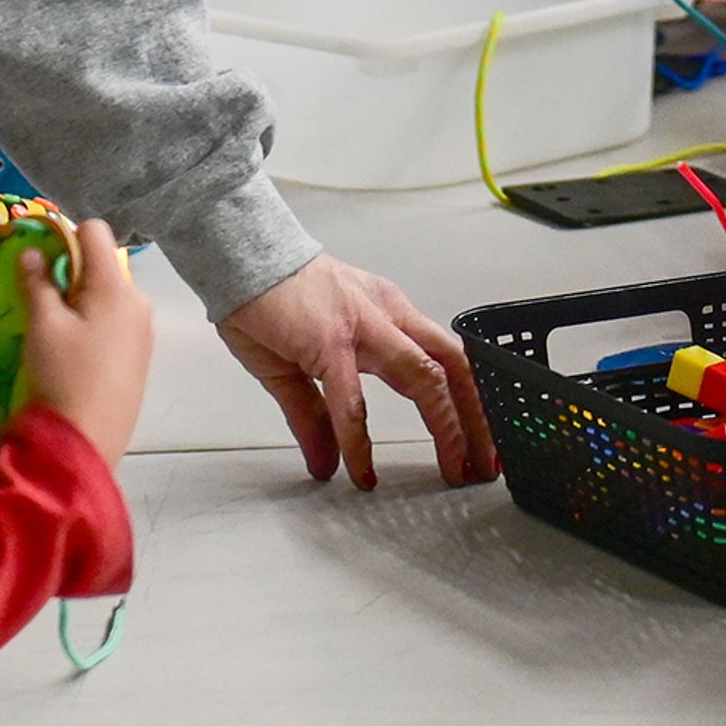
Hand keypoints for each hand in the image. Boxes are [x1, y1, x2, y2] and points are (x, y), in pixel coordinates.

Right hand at [16, 217, 154, 465]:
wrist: (88, 441)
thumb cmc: (64, 375)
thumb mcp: (43, 326)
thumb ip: (37, 283)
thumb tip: (32, 251)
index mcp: (117, 286)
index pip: (95, 230)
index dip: (65, 237)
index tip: (41, 266)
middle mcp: (138, 300)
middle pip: (103, 263)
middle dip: (71, 274)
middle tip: (44, 305)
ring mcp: (144, 328)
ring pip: (108, 294)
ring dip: (81, 301)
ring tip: (56, 334)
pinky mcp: (140, 354)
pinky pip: (116, 320)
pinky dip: (94, 323)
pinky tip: (75, 354)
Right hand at [215, 252, 498, 489]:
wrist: (238, 255)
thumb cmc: (272, 295)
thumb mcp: (303, 364)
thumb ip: (317, 418)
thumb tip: (327, 463)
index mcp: (389, 315)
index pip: (449, 358)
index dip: (472, 400)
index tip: (482, 439)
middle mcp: (387, 317)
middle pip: (454, 367)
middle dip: (478, 417)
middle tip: (487, 463)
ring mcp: (363, 327)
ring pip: (425, 377)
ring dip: (446, 427)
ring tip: (454, 468)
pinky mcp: (328, 341)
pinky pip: (351, 399)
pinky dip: (360, 440)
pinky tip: (361, 470)